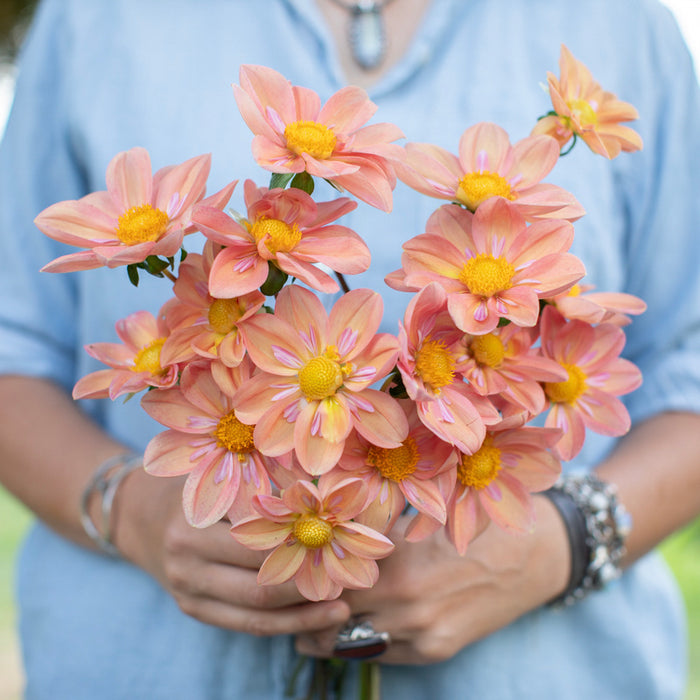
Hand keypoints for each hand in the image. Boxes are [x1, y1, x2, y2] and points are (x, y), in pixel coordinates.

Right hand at [114, 469, 350, 635]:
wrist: (136, 513)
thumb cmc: (190, 483)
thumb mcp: (220, 475)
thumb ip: (261, 488)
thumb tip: (323, 498)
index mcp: (192, 528)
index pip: (258, 547)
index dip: (302, 547)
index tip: (341, 543)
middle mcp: (187, 566)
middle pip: (259, 589)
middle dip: (308, 587)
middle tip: (350, 579)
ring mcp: (187, 594)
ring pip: (255, 616)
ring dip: (302, 615)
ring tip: (342, 609)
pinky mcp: (195, 610)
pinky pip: (244, 625)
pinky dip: (281, 625)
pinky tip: (314, 619)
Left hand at [295, 495, 569, 663]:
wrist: (534, 555)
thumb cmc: (474, 525)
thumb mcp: (421, 523)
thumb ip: (378, 533)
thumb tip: (331, 531)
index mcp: (399, 567)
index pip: (332, 584)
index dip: (304, 582)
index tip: (286, 577)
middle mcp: (407, 607)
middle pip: (338, 619)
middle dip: (310, 614)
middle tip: (285, 606)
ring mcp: (424, 634)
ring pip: (356, 644)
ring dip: (330, 636)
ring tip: (307, 628)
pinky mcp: (439, 650)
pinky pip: (385, 655)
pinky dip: (362, 645)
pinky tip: (347, 635)